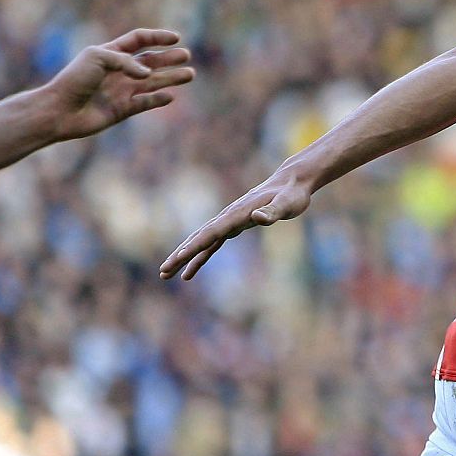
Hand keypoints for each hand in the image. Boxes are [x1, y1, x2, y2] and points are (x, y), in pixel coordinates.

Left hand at [39, 28, 194, 140]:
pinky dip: (158, 100)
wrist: (59, 110)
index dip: (157, 37)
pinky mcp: (122, 109)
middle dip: (169, 58)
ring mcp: (121, 90)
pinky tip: (170, 96)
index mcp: (110, 53)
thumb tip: (149, 75)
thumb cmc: (74, 79)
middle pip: (150, 61)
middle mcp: (119, 71)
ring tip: (190, 74)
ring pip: (153, 82)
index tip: (176, 38)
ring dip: (171, 78)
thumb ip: (126, 62)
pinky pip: (145, 103)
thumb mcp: (98, 58)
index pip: (139, 40)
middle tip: (186, 56)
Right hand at [159, 168, 313, 279]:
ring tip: (166, 274)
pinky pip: (212, 243)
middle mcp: (228, 216)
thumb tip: (257, 218)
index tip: (179, 256)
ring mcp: (230, 221)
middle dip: (181, 255)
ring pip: (201, 241)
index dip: (196, 245)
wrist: (291, 181)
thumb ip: (272, 212)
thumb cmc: (292, 194)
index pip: (212, 232)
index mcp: (238, 213)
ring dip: (184, 257)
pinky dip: (200, 256)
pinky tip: (191, 271)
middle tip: (163, 272)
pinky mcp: (235, 225)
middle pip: (199, 238)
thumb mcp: (287, 204)